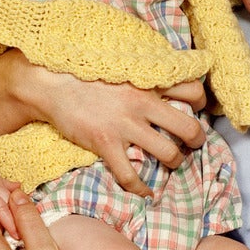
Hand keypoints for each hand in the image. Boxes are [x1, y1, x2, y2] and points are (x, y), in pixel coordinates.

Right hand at [0, 50, 207, 195]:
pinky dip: (141, 189)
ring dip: (175, 162)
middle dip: (197, 139)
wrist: (49, 81)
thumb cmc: (83, 67)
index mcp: (148, 78)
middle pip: (189, 127)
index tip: (197, 109)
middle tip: (193, 143)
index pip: (193, 89)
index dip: (201, 102)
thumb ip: (143, 63)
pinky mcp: (106, 144)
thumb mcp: (120, 57)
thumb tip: (161, 66)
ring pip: (168, 154)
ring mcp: (125, 125)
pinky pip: (130, 175)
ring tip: (172, 163)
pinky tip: (146, 192)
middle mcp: (143, 102)